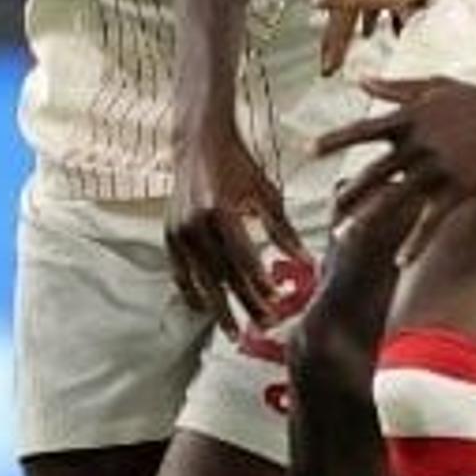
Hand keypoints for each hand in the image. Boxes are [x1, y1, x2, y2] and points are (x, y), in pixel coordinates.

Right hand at [169, 124, 306, 327]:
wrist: (198, 143)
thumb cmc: (237, 164)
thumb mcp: (265, 193)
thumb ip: (283, 230)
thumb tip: (305, 261)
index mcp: (219, 211)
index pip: (242, 259)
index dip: (260, 284)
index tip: (277, 304)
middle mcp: (194, 224)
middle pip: (222, 276)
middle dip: (243, 304)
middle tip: (263, 327)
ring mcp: (178, 231)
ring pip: (200, 280)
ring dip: (218, 308)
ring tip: (234, 331)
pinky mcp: (169, 235)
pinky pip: (180, 273)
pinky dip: (192, 293)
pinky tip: (204, 310)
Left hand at [322, 73, 475, 257]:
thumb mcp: (433, 86)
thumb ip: (394, 88)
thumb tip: (359, 80)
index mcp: (410, 119)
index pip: (364, 130)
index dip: (335, 140)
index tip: (308, 150)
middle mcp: (419, 144)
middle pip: (376, 171)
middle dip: (350, 193)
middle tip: (328, 212)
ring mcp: (439, 167)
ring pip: (397, 197)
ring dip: (370, 219)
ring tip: (346, 236)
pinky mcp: (460, 187)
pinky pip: (433, 219)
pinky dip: (417, 241)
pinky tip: (401, 261)